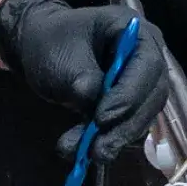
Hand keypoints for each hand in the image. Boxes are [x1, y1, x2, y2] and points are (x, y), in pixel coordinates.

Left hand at [0, 0, 169, 162]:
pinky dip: (105, 139)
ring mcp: (139, 81)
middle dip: (124, 125)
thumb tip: (96, 112)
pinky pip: (125, 124)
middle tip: (99, 147)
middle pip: (150, 96)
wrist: (36, 43)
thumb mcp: (62, 58)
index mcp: (133, 31)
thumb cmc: (50, 41)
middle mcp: (145, 56)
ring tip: (89, 154)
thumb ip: (84, 82)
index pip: (147, 66)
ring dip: (115, 138)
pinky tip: (83, 152)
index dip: (129, 95)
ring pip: (140, 116)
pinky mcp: (128, 102)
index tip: (102, 117)